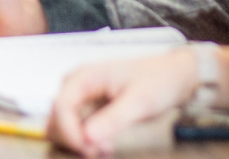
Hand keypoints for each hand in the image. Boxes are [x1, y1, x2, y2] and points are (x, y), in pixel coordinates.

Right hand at [47, 49, 198, 155]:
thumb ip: (113, 119)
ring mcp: (81, 96)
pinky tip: (105, 146)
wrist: (172, 76)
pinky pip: (76, 128)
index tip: (87, 149)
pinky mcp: (88, 107)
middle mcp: (77, 84)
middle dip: (73, 139)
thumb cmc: (157, 81)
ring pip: (62, 125)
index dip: (69, 132)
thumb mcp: (140, 102)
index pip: (62, 105)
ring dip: (78, 142)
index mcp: (86, 76)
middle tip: (99, 151)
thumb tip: (88, 137)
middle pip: (56, 117)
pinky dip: (86, 141)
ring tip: (105, 149)